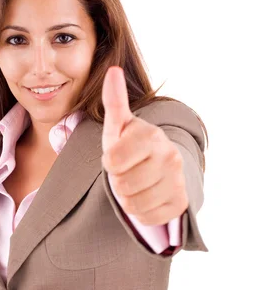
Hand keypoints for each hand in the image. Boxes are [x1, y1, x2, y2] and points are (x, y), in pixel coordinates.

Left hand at [101, 66, 188, 225]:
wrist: (159, 167)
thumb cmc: (131, 146)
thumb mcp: (118, 126)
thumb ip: (114, 101)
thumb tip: (113, 71)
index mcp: (151, 136)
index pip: (112, 162)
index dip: (109, 163)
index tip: (117, 157)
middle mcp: (170, 157)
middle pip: (121, 185)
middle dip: (118, 181)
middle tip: (127, 172)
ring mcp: (177, 181)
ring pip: (132, 205)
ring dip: (127, 198)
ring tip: (135, 184)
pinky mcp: (180, 204)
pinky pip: (146, 218)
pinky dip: (141, 212)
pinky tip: (146, 197)